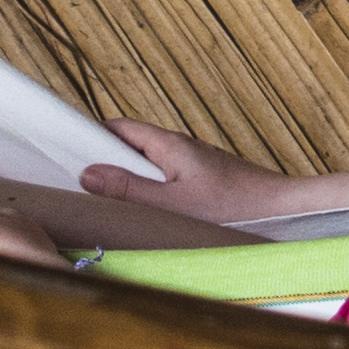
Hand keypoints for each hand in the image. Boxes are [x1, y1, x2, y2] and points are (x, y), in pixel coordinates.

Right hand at [79, 122, 348, 224]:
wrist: (287, 212)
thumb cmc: (235, 208)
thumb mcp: (172, 205)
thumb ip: (129, 191)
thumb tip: (87, 174)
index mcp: (169, 145)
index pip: (118, 128)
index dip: (89, 137)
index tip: (61, 151)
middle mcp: (181, 150)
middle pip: (131, 149)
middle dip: (106, 165)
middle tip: (79, 188)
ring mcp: (195, 168)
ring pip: (150, 170)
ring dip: (131, 185)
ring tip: (110, 208)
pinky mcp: (207, 186)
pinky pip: (167, 184)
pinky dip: (152, 196)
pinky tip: (150, 220)